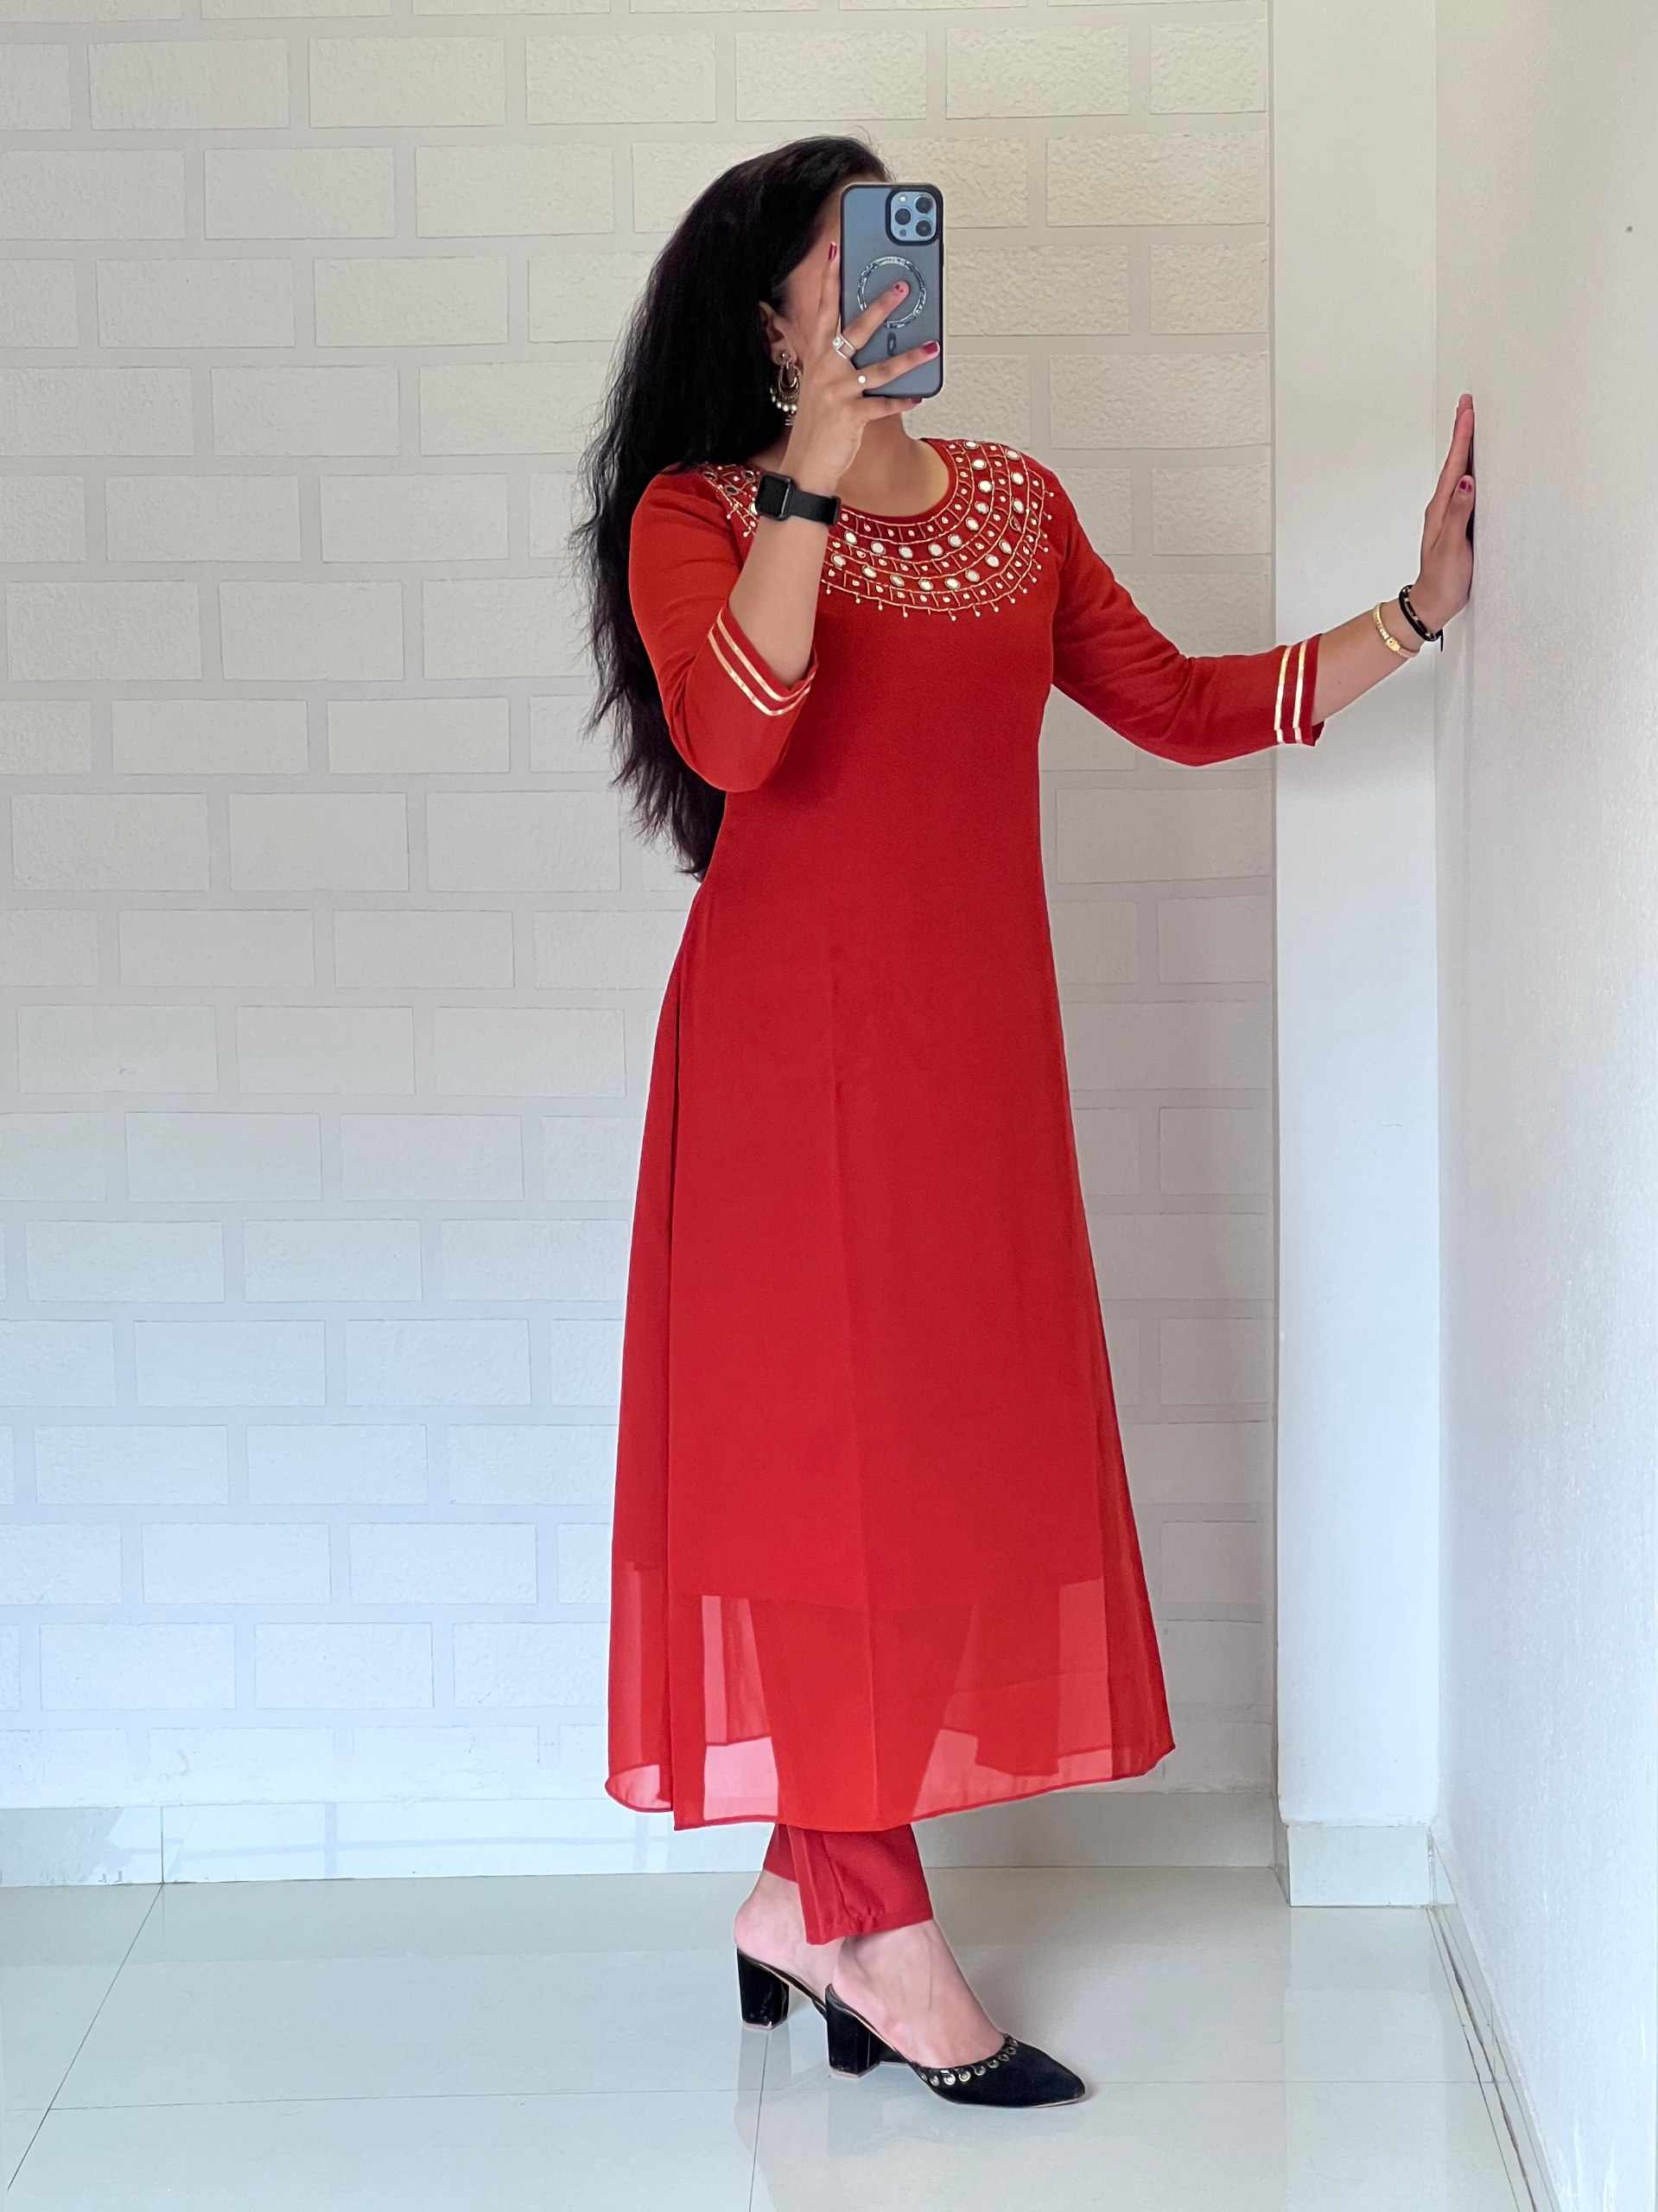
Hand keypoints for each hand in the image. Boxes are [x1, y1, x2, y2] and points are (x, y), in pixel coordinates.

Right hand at [780, 241, 940, 495]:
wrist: (805, 466)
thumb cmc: (818, 423)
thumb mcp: (823, 385)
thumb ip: (840, 360)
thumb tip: (872, 340)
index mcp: (818, 358)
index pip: (823, 310)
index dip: (829, 279)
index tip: (837, 249)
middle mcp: (826, 370)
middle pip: (855, 330)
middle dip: (880, 307)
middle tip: (903, 288)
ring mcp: (838, 394)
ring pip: (879, 369)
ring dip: (909, 357)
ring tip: (932, 345)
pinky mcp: (850, 417)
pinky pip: (883, 405)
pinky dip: (903, 400)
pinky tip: (919, 395)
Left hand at [1413, 392, 1475, 632]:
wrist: (1433, 604)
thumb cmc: (1442, 580)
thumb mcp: (1451, 548)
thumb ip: (1459, 514)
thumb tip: (1466, 481)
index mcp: (1441, 508)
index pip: (1454, 465)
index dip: (1462, 437)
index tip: (1468, 410)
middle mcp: (1443, 506)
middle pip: (1455, 461)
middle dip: (1462, 432)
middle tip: (1467, 404)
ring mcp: (1450, 514)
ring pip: (1459, 472)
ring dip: (1466, 447)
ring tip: (1471, 424)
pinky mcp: (1458, 523)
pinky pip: (1464, 488)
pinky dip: (1470, 469)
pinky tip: (1477, 466)